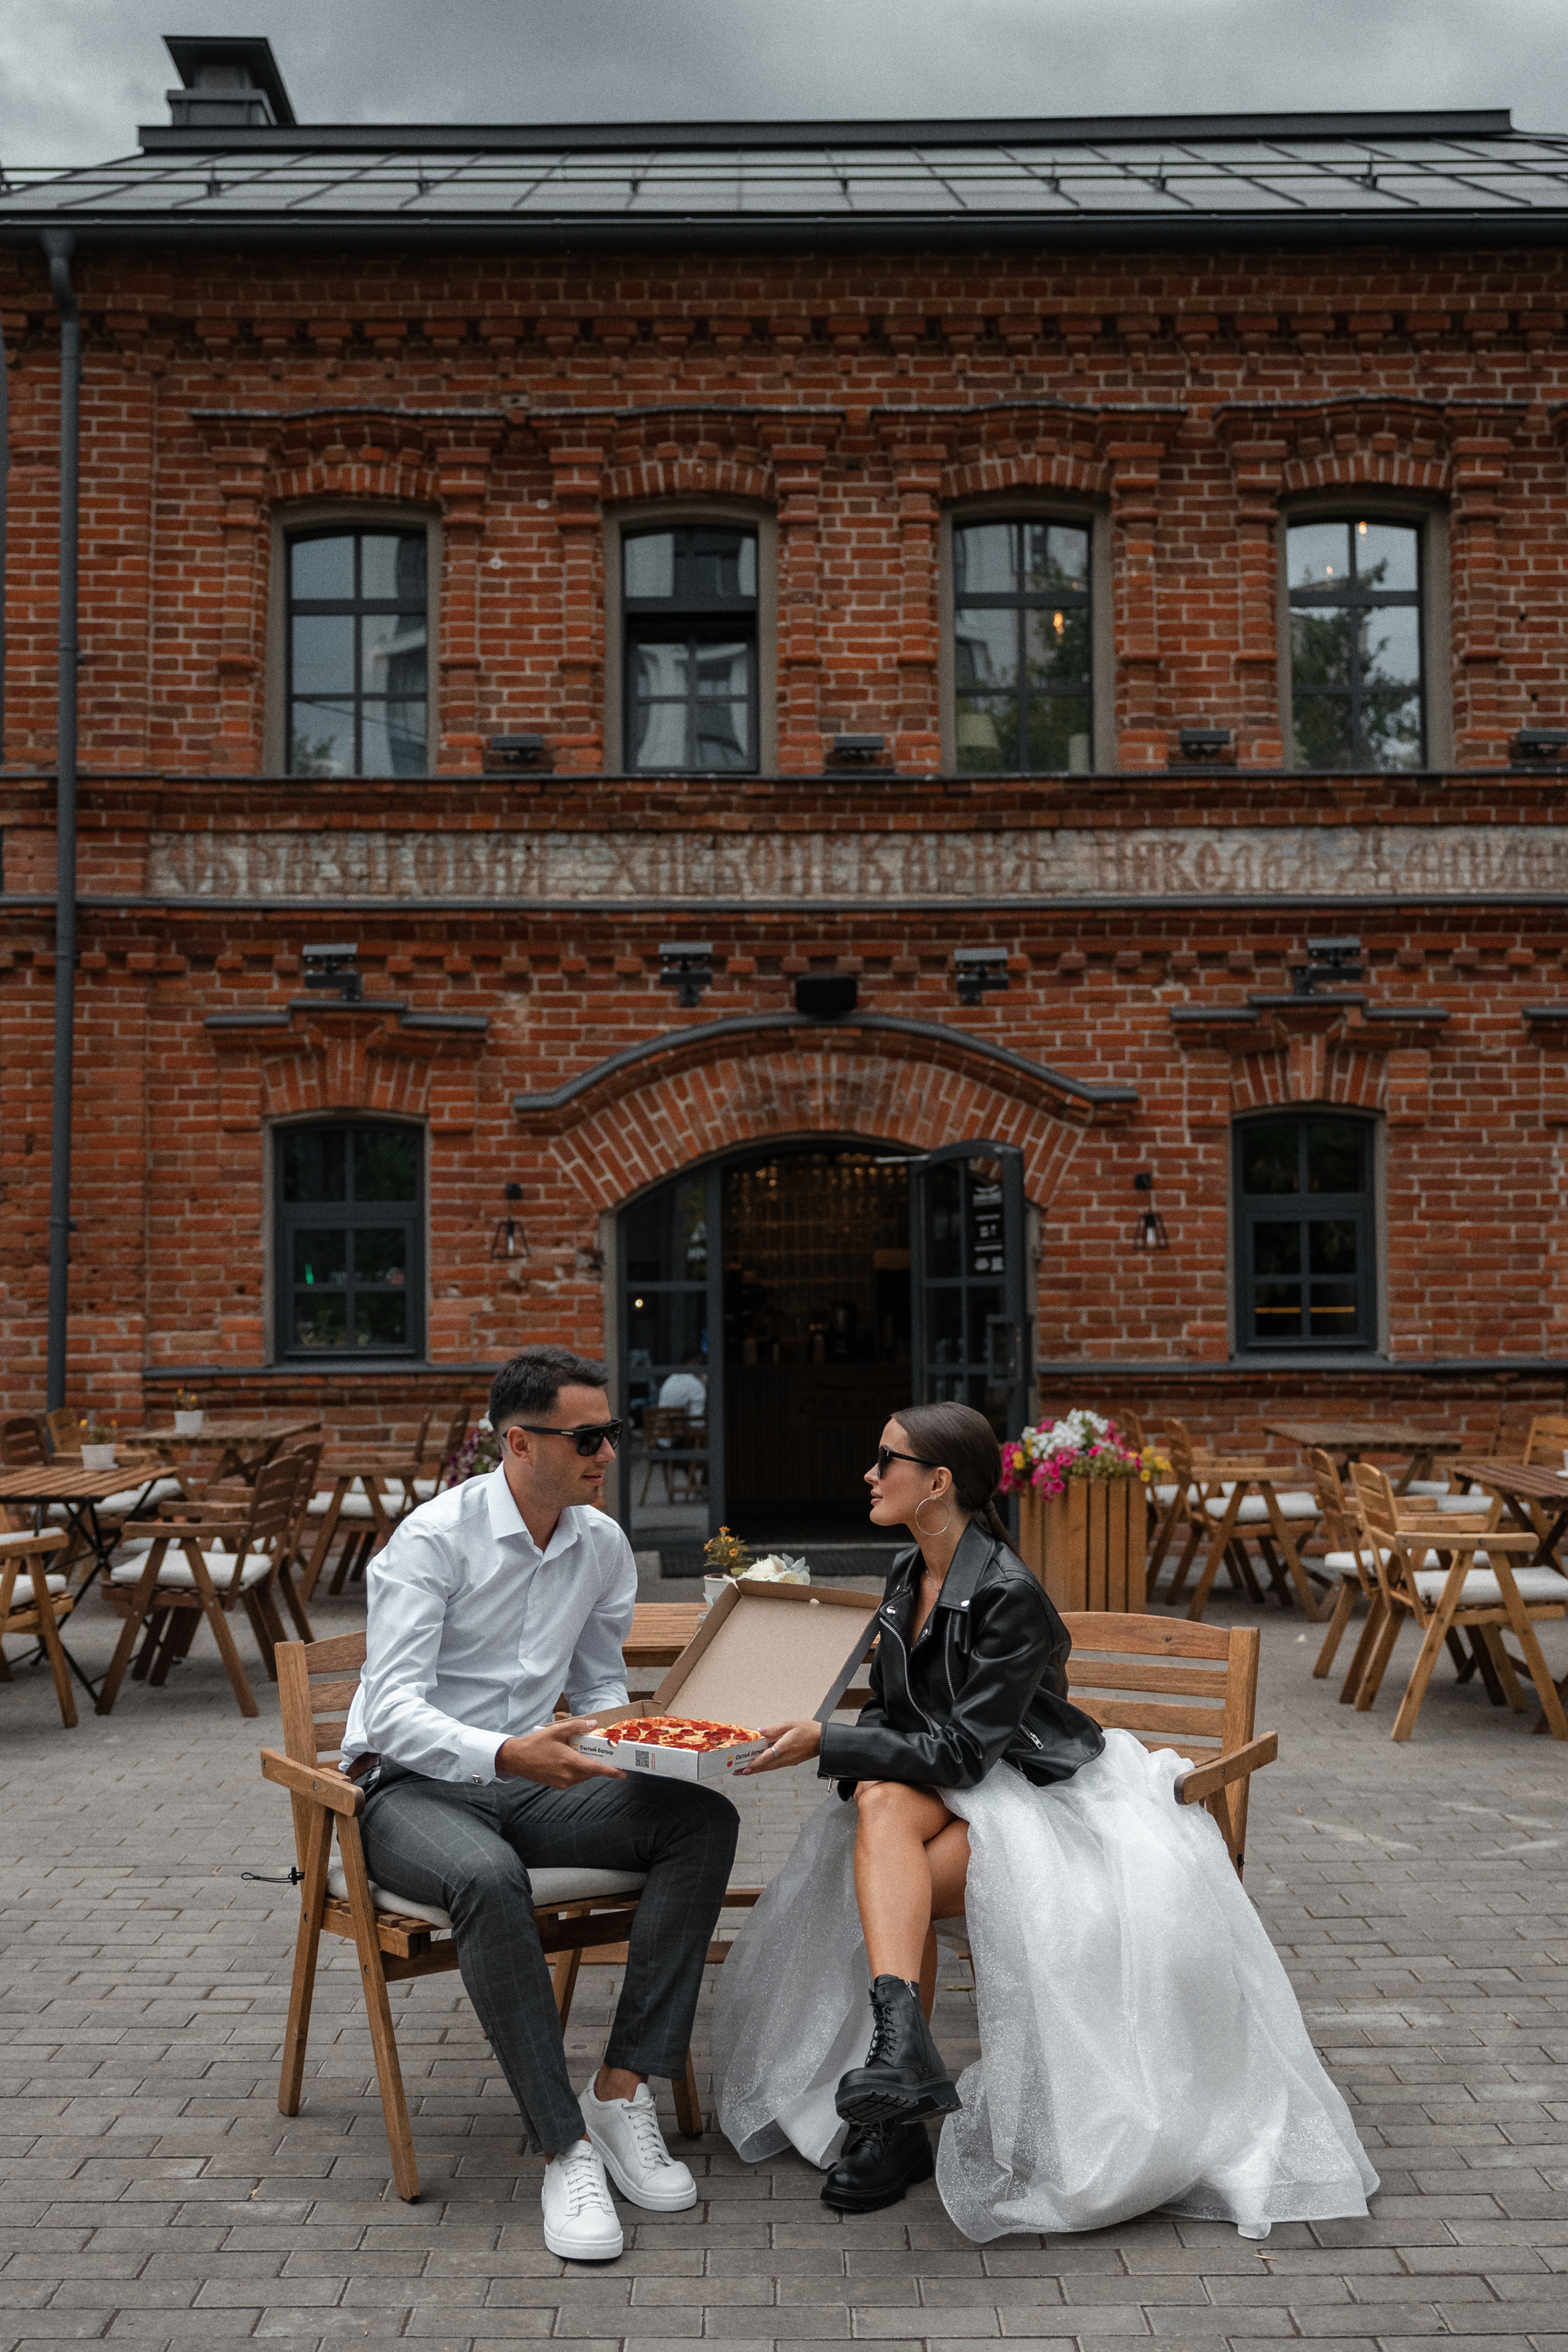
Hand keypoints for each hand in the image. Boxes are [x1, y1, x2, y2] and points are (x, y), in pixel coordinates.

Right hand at [495, 1719, 625, 1786]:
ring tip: (581, 1753)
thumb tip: (594, 1725)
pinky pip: (574, 1779)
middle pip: (591, 1772)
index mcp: (570, 1762)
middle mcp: (568, 1776)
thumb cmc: (535, 1744)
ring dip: (586, 1767)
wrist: (516, 1758)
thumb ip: (576, 1727)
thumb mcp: (556, 1731)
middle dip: (598, 1764)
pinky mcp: (557, 1786)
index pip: (596, 1769)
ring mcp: (562, 1783)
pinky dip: (577, 1771)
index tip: (623, 1774)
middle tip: (602, 1754)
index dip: (611, 1772)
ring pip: (583, 1776)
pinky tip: (570, 1760)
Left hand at [738, 1719, 821, 1774]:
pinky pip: (776, 1765)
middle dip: (751, 1770)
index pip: (766, 1758)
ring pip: (770, 1767)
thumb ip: (775, 1729)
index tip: (744, 1769)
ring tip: (745, 1769)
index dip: (754, 1765)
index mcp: (784, 1747)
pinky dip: (766, 1765)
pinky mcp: (792, 1761)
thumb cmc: (809, 1729)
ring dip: (758, 1769)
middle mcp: (786, 1757)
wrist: (824, 1740)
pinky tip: (761, 1763)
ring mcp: (789, 1761)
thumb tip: (761, 1731)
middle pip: (765, 1766)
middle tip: (737, 1772)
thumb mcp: (791, 1724)